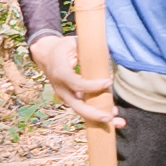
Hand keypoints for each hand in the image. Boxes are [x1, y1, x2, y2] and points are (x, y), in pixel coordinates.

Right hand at [34, 27, 119, 144]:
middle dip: (93, 114)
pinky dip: (98, 114)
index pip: (76, 83)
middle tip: (110, 117)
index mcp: (60, 73)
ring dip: (99, 118)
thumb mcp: (72, 43)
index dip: (92, 86)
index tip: (109, 81)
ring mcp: (66, 96)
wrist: (46, 55)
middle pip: (77, 106)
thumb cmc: (62, 47)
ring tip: (119, 122)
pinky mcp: (72, 99)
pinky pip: (85, 108)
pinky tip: (114, 117)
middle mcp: (61, 89)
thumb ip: (86, 48)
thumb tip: (106, 49)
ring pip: (82, 111)